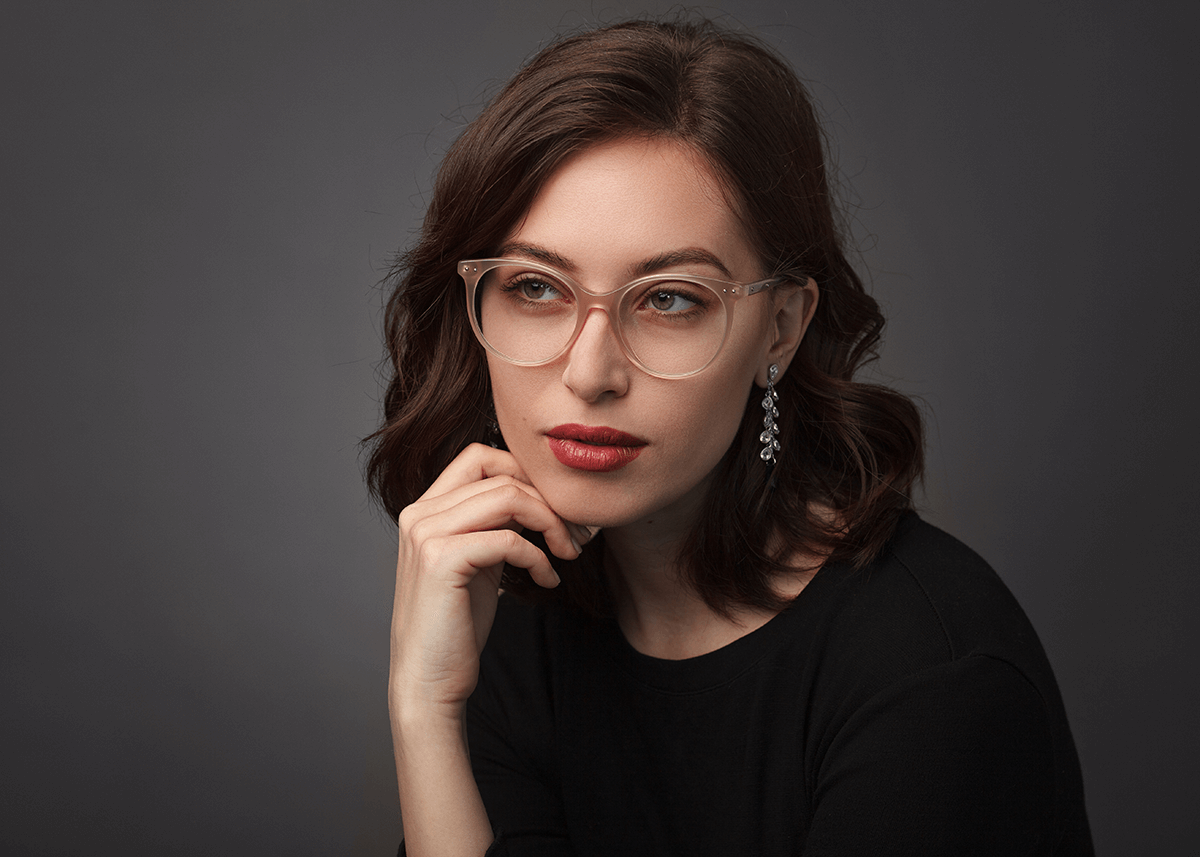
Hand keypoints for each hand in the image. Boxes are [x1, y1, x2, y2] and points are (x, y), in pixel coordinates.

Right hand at [388, 443, 585, 723]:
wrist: (428, 678)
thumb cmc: (457, 622)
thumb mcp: (479, 559)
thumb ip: (495, 522)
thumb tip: (538, 495)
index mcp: (425, 509)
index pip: (479, 456)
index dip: (525, 474)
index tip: (555, 509)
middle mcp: (419, 514)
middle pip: (500, 474)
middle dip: (548, 501)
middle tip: (575, 535)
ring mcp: (426, 534)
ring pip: (507, 497)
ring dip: (550, 523)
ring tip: (567, 553)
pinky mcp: (441, 560)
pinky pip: (508, 538)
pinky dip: (538, 556)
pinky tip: (548, 579)